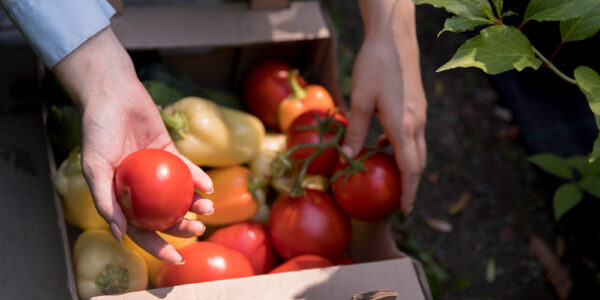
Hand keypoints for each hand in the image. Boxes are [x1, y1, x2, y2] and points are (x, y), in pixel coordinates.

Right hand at [53, 28, 213, 263]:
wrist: (113, 95)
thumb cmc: (98, 130)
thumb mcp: (95, 166)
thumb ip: (104, 200)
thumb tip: (119, 235)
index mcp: (119, 196)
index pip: (139, 229)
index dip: (157, 246)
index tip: (176, 256)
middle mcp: (138, 187)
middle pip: (163, 215)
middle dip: (182, 227)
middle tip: (198, 229)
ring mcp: (155, 171)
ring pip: (178, 195)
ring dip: (194, 205)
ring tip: (207, 209)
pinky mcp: (169, 152)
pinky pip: (186, 170)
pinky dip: (197, 179)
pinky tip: (208, 187)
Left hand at [343, 0, 426, 214]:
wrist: (394, 37)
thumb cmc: (375, 65)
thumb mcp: (360, 100)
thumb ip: (356, 131)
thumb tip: (348, 157)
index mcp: (403, 126)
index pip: (409, 168)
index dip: (408, 192)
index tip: (404, 210)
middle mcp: (417, 123)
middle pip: (417, 163)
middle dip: (409, 184)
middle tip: (397, 200)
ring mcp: (419, 113)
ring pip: (416, 149)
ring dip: (406, 166)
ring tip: (389, 178)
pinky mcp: (417, 105)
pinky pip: (413, 135)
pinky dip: (402, 148)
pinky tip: (384, 145)